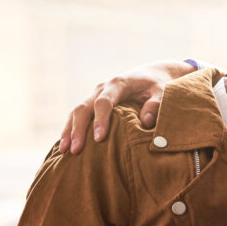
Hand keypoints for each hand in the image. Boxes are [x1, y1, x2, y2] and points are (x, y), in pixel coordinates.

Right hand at [59, 60, 191, 153]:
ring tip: (64, 151)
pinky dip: (71, 129)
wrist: (152, 74)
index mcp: (118, 84)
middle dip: (78, 129)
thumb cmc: (158, 84)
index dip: (100, 120)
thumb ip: (156, 104)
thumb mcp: (163, 91)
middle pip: (84, 107)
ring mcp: (96, 95)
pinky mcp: (94, 103)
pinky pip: (79, 115)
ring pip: (77, 112)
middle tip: (75, 150)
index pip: (104, 102)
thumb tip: (145, 122)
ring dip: (69, 131)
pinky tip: (66, 144)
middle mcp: (103, 88)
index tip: (99, 139)